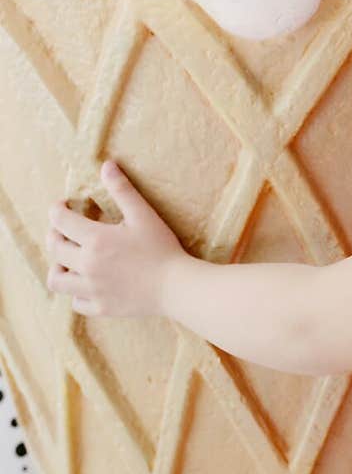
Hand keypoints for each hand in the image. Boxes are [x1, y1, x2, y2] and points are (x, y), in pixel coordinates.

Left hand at [46, 161, 187, 317]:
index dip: (56, 210)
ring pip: (57, 280)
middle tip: (62, 230)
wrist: (176, 287)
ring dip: (57, 267)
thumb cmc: (162, 248)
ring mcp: (91, 290)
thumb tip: (106, 165)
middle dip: (54, 235)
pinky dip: (76, 292)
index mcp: (96, 240)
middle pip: (54, 249)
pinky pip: (76, 302)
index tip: (61, 205)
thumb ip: (122, 190)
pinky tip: (87, 284)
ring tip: (67, 260)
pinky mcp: (100, 308)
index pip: (60, 221)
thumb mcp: (143, 215)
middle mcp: (87, 266)